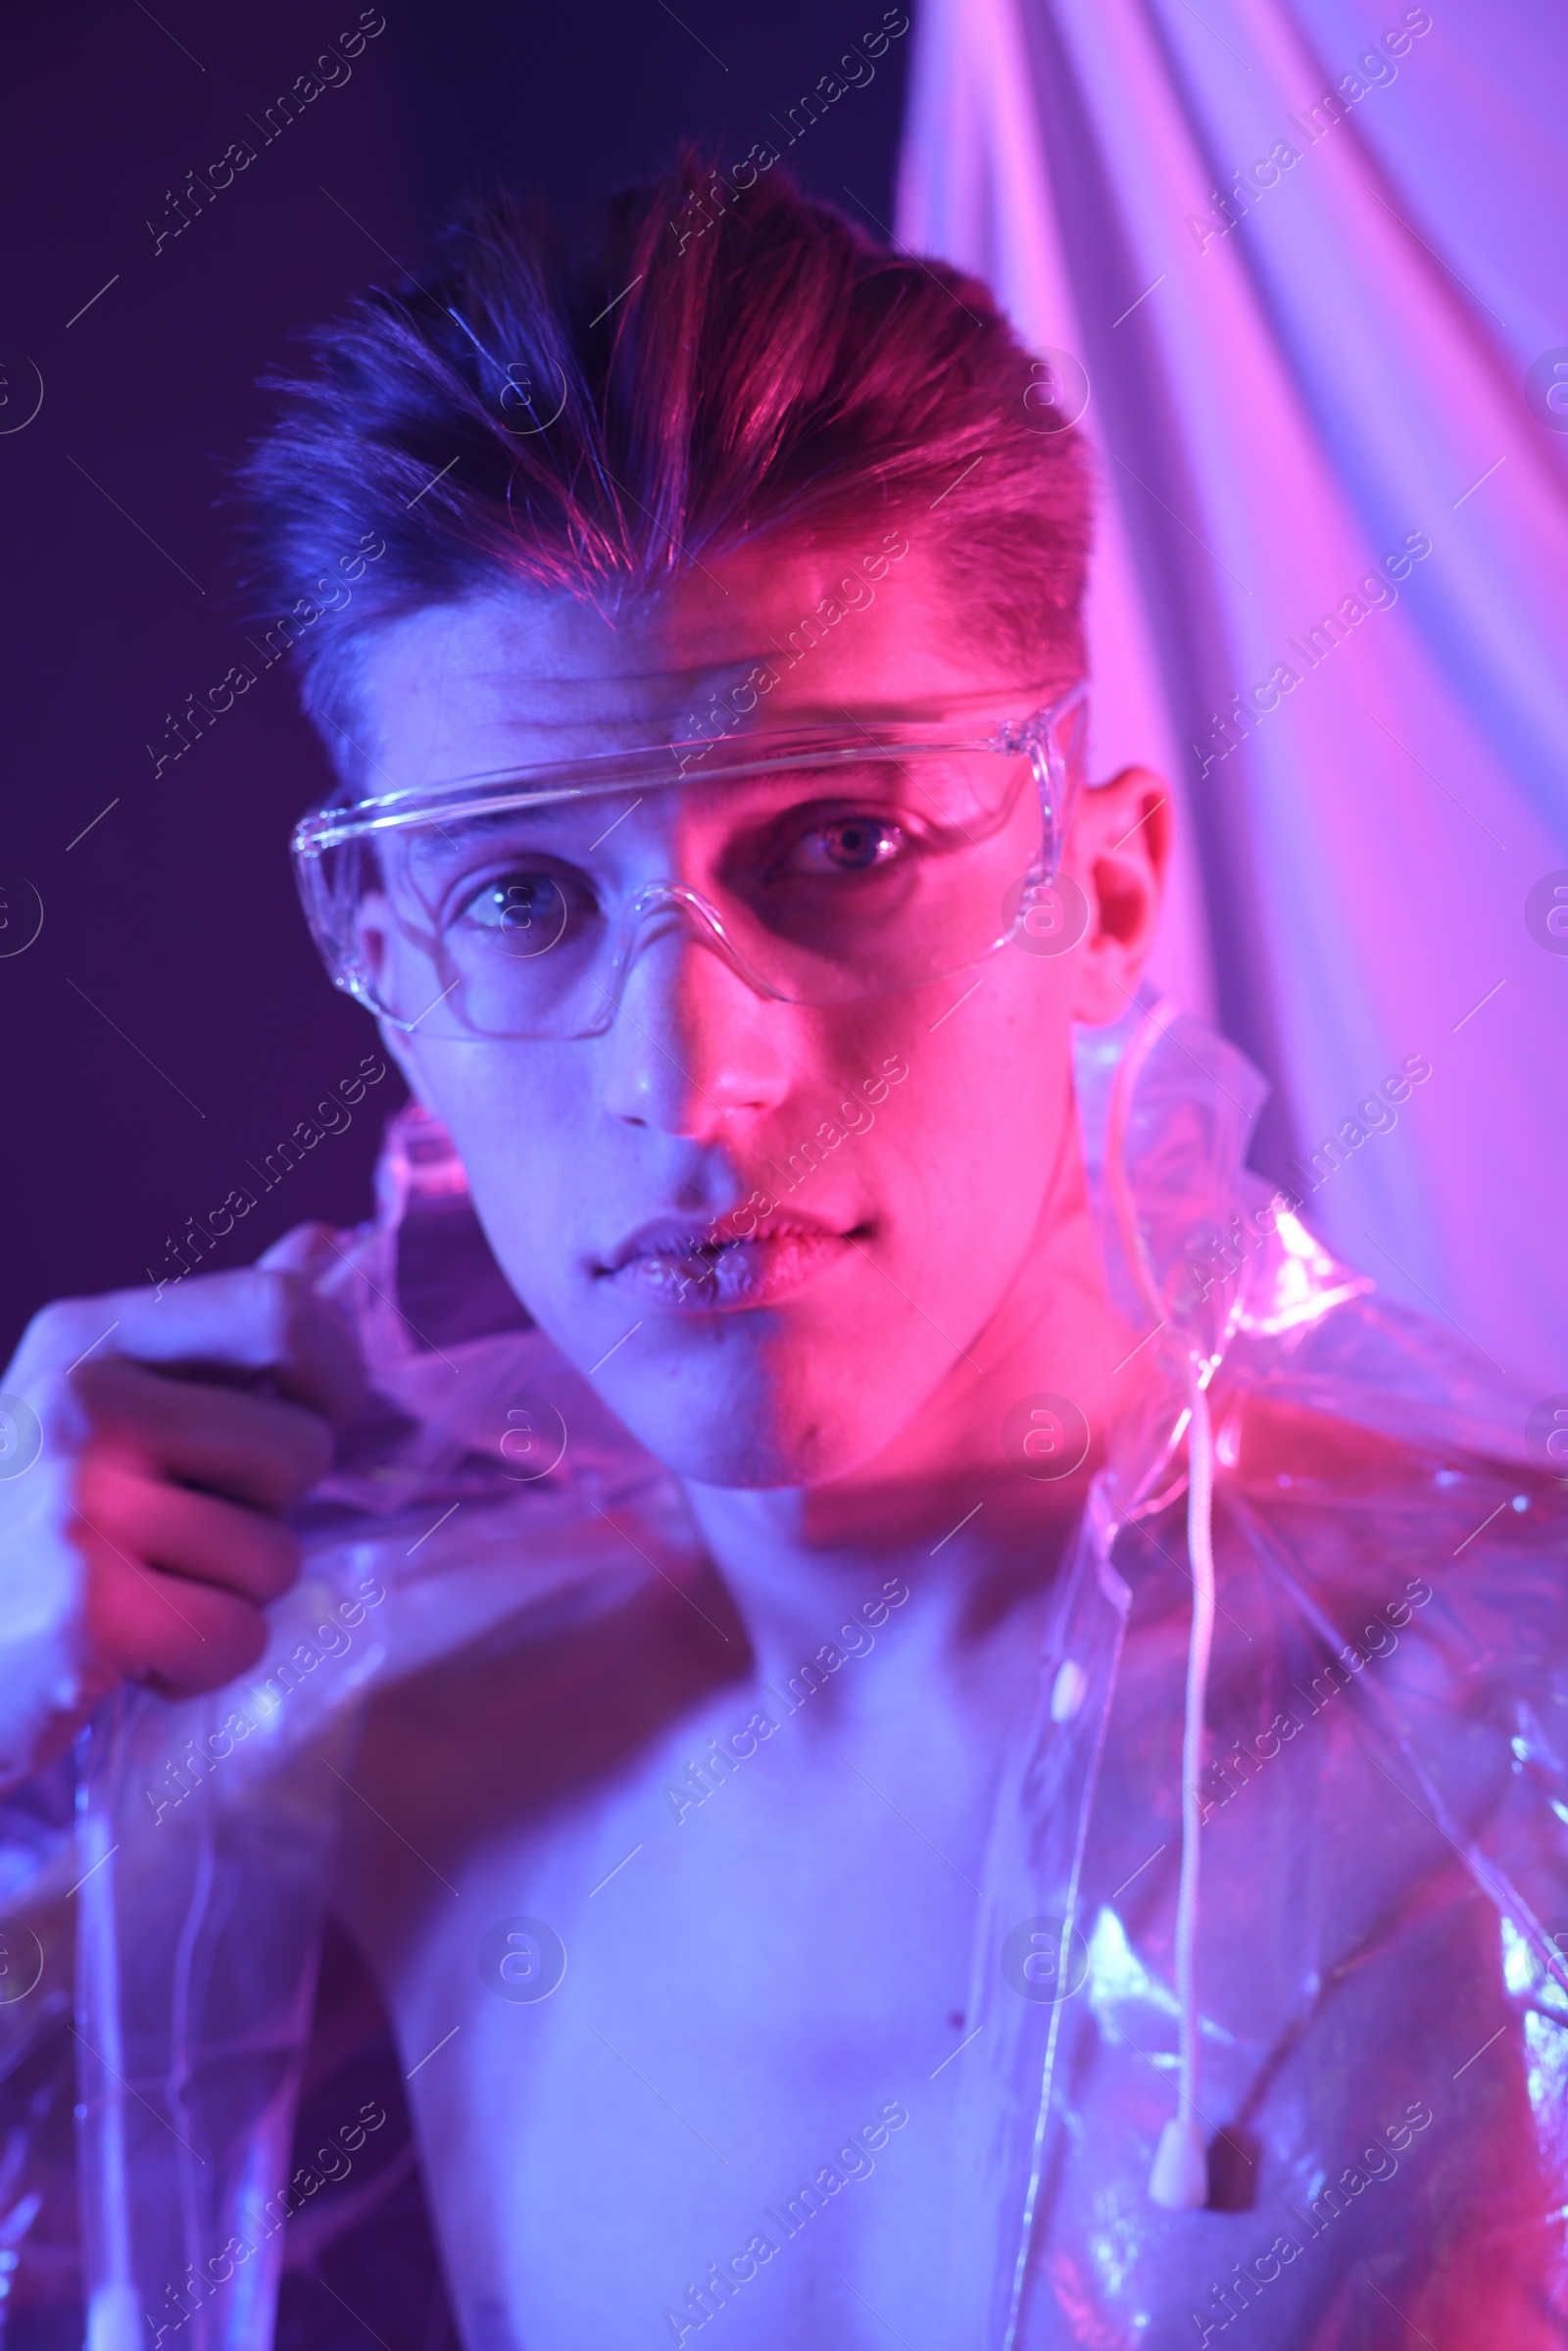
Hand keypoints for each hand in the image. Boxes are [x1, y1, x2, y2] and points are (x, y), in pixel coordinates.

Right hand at [0, 1225, 364, 1787]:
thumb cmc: (46, 1522)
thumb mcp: (116, 1403)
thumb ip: (227, 1330)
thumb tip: (329, 1242)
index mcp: (89, 1336)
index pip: (281, 1310)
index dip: (336, 1375)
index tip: (314, 1418)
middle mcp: (78, 1405)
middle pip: (300, 1449)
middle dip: (269, 1510)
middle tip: (176, 1533)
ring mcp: (76, 1507)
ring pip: (276, 1558)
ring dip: (231, 1595)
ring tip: (142, 1592)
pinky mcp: (85, 1616)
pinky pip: (237, 1637)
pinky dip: (202, 1663)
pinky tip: (128, 1653)